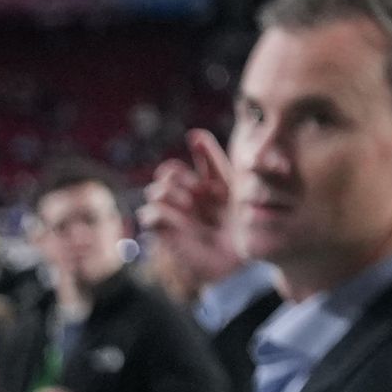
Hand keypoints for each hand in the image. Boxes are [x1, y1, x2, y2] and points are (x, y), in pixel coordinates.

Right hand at [142, 130, 246, 293]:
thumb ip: (223, 167)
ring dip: (170, 194)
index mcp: (213, 180)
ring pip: (156, 190)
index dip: (199, 147)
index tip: (197, 140)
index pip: (199, 155)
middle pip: (169, 171)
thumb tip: (200, 133)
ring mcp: (176, 211)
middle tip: (199, 188)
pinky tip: (177, 218)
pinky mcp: (165, 230)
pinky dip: (159, 214)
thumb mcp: (237, 192)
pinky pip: (148, 214)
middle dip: (180, 176)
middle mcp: (191, 193)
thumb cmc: (243, 224)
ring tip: (190, 205)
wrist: (240, 257)